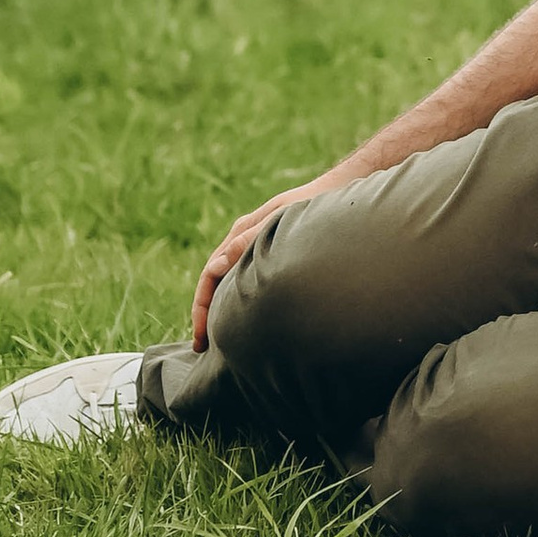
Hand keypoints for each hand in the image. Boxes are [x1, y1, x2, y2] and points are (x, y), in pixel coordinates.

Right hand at [188, 178, 331, 346]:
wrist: (336, 190)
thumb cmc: (311, 205)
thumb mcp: (279, 221)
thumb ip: (248, 241)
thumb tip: (215, 267)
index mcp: (240, 232)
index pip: (209, 275)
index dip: (201, 307)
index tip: (201, 335)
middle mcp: (242, 238)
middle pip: (213, 280)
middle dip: (204, 313)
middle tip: (202, 346)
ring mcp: (254, 244)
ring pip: (227, 280)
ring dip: (217, 307)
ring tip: (215, 338)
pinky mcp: (269, 251)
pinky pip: (243, 277)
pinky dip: (234, 298)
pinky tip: (241, 315)